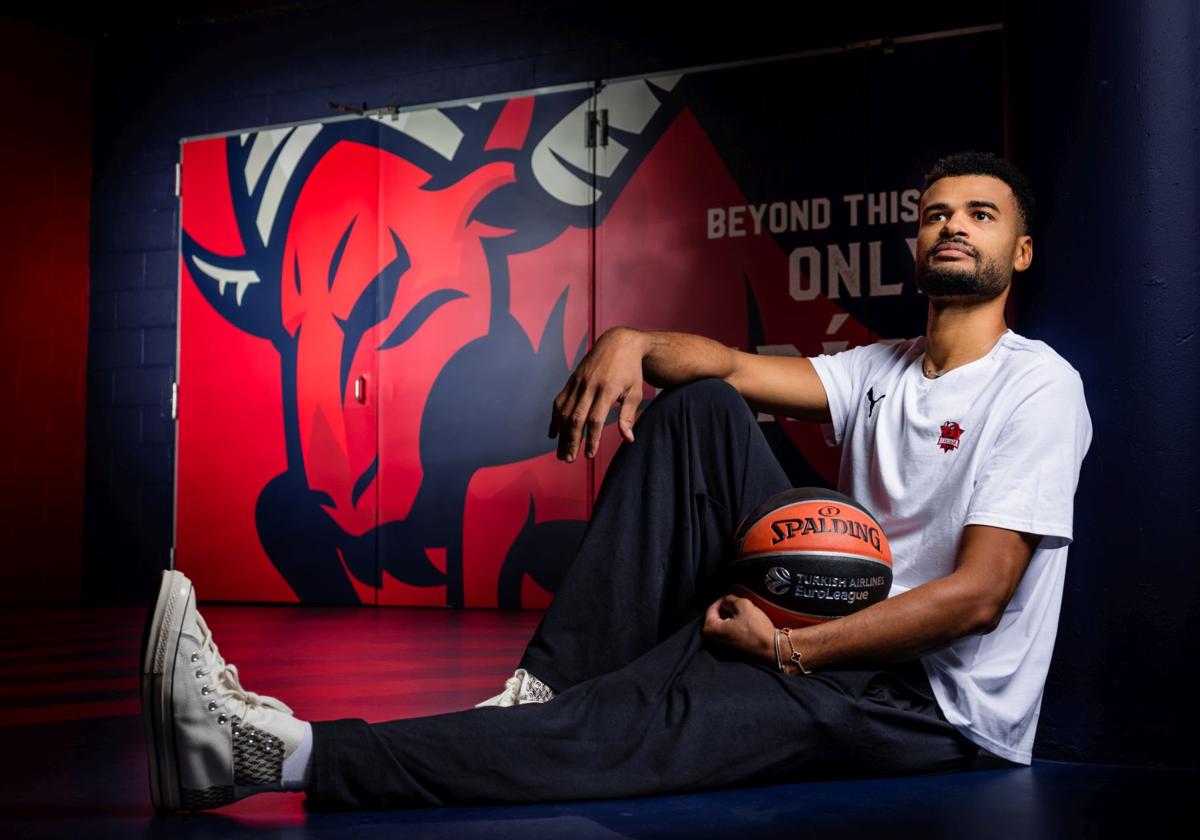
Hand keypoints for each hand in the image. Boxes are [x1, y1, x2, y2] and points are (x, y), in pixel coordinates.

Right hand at [548, 327, 646, 460]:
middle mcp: (589, 386)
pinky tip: (553, 434)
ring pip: (565, 412)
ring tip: (561, 452)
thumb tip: (628, 440)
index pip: (596, 419)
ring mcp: (578, 382)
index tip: (590, 456)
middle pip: (576, 418)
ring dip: (561, 434)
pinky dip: (555, 418)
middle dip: (571, 441)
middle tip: (569, 459)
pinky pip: (559, 401)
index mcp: (607, 390)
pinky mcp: (572, 380)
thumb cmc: (630, 370)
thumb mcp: (635, 392)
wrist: (618, 342)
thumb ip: (628, 416)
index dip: (592, 439)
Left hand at [702, 593, 775, 664]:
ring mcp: (721, 647)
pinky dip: (734, 626)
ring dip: (731, 617)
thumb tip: (726, 600)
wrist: (772, 649)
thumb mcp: (743, 605)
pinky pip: (728, 633)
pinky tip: (745, 623)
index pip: (712, 608)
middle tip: (738, 604)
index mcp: (710, 629)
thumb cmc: (756, 629)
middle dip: (726, 609)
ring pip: (723, 625)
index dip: (723, 600)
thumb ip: (730, 599)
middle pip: (716, 617)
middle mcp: (712, 640)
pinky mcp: (730, 650)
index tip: (731, 596)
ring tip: (743, 613)